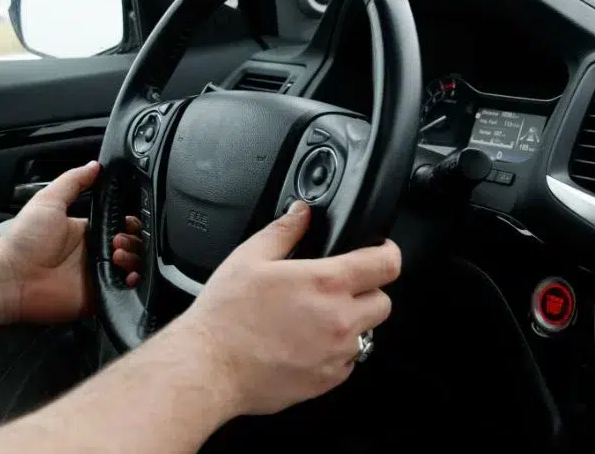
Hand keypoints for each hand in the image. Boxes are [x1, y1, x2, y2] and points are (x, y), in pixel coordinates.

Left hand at [0, 161, 142, 325]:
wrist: (13, 278)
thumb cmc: (25, 241)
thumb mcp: (48, 200)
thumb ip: (73, 181)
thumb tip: (95, 165)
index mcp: (88, 232)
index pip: (121, 225)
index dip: (131, 223)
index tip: (129, 220)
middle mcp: (97, 253)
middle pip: (133, 245)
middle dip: (134, 240)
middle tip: (119, 239)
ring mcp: (100, 275)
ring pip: (134, 265)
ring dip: (134, 257)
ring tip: (116, 255)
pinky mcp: (102, 295)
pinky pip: (129, 290)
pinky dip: (135, 281)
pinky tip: (127, 273)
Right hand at [177, 201, 400, 416]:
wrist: (207, 368)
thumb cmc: (225, 317)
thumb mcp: (249, 258)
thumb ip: (284, 230)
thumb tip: (302, 213)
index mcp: (326, 283)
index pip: (387, 264)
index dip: (387, 253)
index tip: (379, 252)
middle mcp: (339, 319)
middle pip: (383, 302)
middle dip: (367, 292)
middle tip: (339, 289)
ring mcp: (336, 353)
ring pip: (366, 333)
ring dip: (351, 323)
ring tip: (315, 318)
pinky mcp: (326, 381)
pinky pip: (348, 362)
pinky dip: (336, 352)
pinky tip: (306, 344)